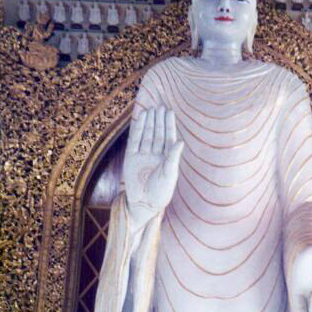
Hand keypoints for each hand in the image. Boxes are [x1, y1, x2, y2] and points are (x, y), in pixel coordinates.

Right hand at [123, 106, 183, 228]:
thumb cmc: (160, 192)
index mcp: (167, 159)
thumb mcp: (169, 174)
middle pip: (157, 134)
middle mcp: (155, 156)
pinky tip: (140, 118)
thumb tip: (180, 141)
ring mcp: (143, 156)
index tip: (169, 111)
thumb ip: (173, 157)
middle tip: (160, 106)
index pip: (168, 138)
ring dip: (149, 123)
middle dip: (159, 121)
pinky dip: (138, 129)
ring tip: (151, 109)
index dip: (169, 125)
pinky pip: (135, 140)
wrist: (143, 204)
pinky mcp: (131, 158)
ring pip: (147, 135)